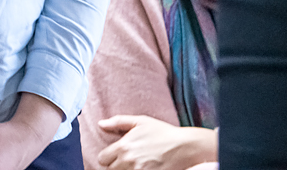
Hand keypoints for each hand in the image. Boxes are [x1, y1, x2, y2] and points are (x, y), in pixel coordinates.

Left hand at [96, 115, 216, 169]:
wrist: (185, 146)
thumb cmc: (163, 132)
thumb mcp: (140, 121)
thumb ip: (118, 122)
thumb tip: (100, 124)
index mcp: (123, 147)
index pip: (102, 159)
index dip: (108, 157)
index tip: (115, 155)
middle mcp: (129, 161)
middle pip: (112, 169)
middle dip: (117, 164)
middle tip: (127, 159)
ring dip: (126, 169)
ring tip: (136, 163)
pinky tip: (143, 167)